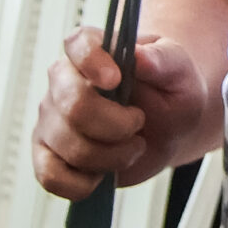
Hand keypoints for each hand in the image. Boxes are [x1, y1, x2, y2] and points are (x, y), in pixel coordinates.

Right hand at [32, 27, 217, 198]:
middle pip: (73, 106)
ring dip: (112, 156)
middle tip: (138, 124)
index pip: (78, 43)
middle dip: (116, 125)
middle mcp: (63, 82)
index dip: (92, 61)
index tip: (116, 80)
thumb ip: (164, 60)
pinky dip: (83, 184)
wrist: (168, 126)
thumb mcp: (180, 72)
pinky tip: (104, 174)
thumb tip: (140, 57)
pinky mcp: (47, 155)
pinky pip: (51, 177)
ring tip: (132, 146)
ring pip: (69, 146)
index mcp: (95, 51)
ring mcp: (50, 120)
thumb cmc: (170, 92)